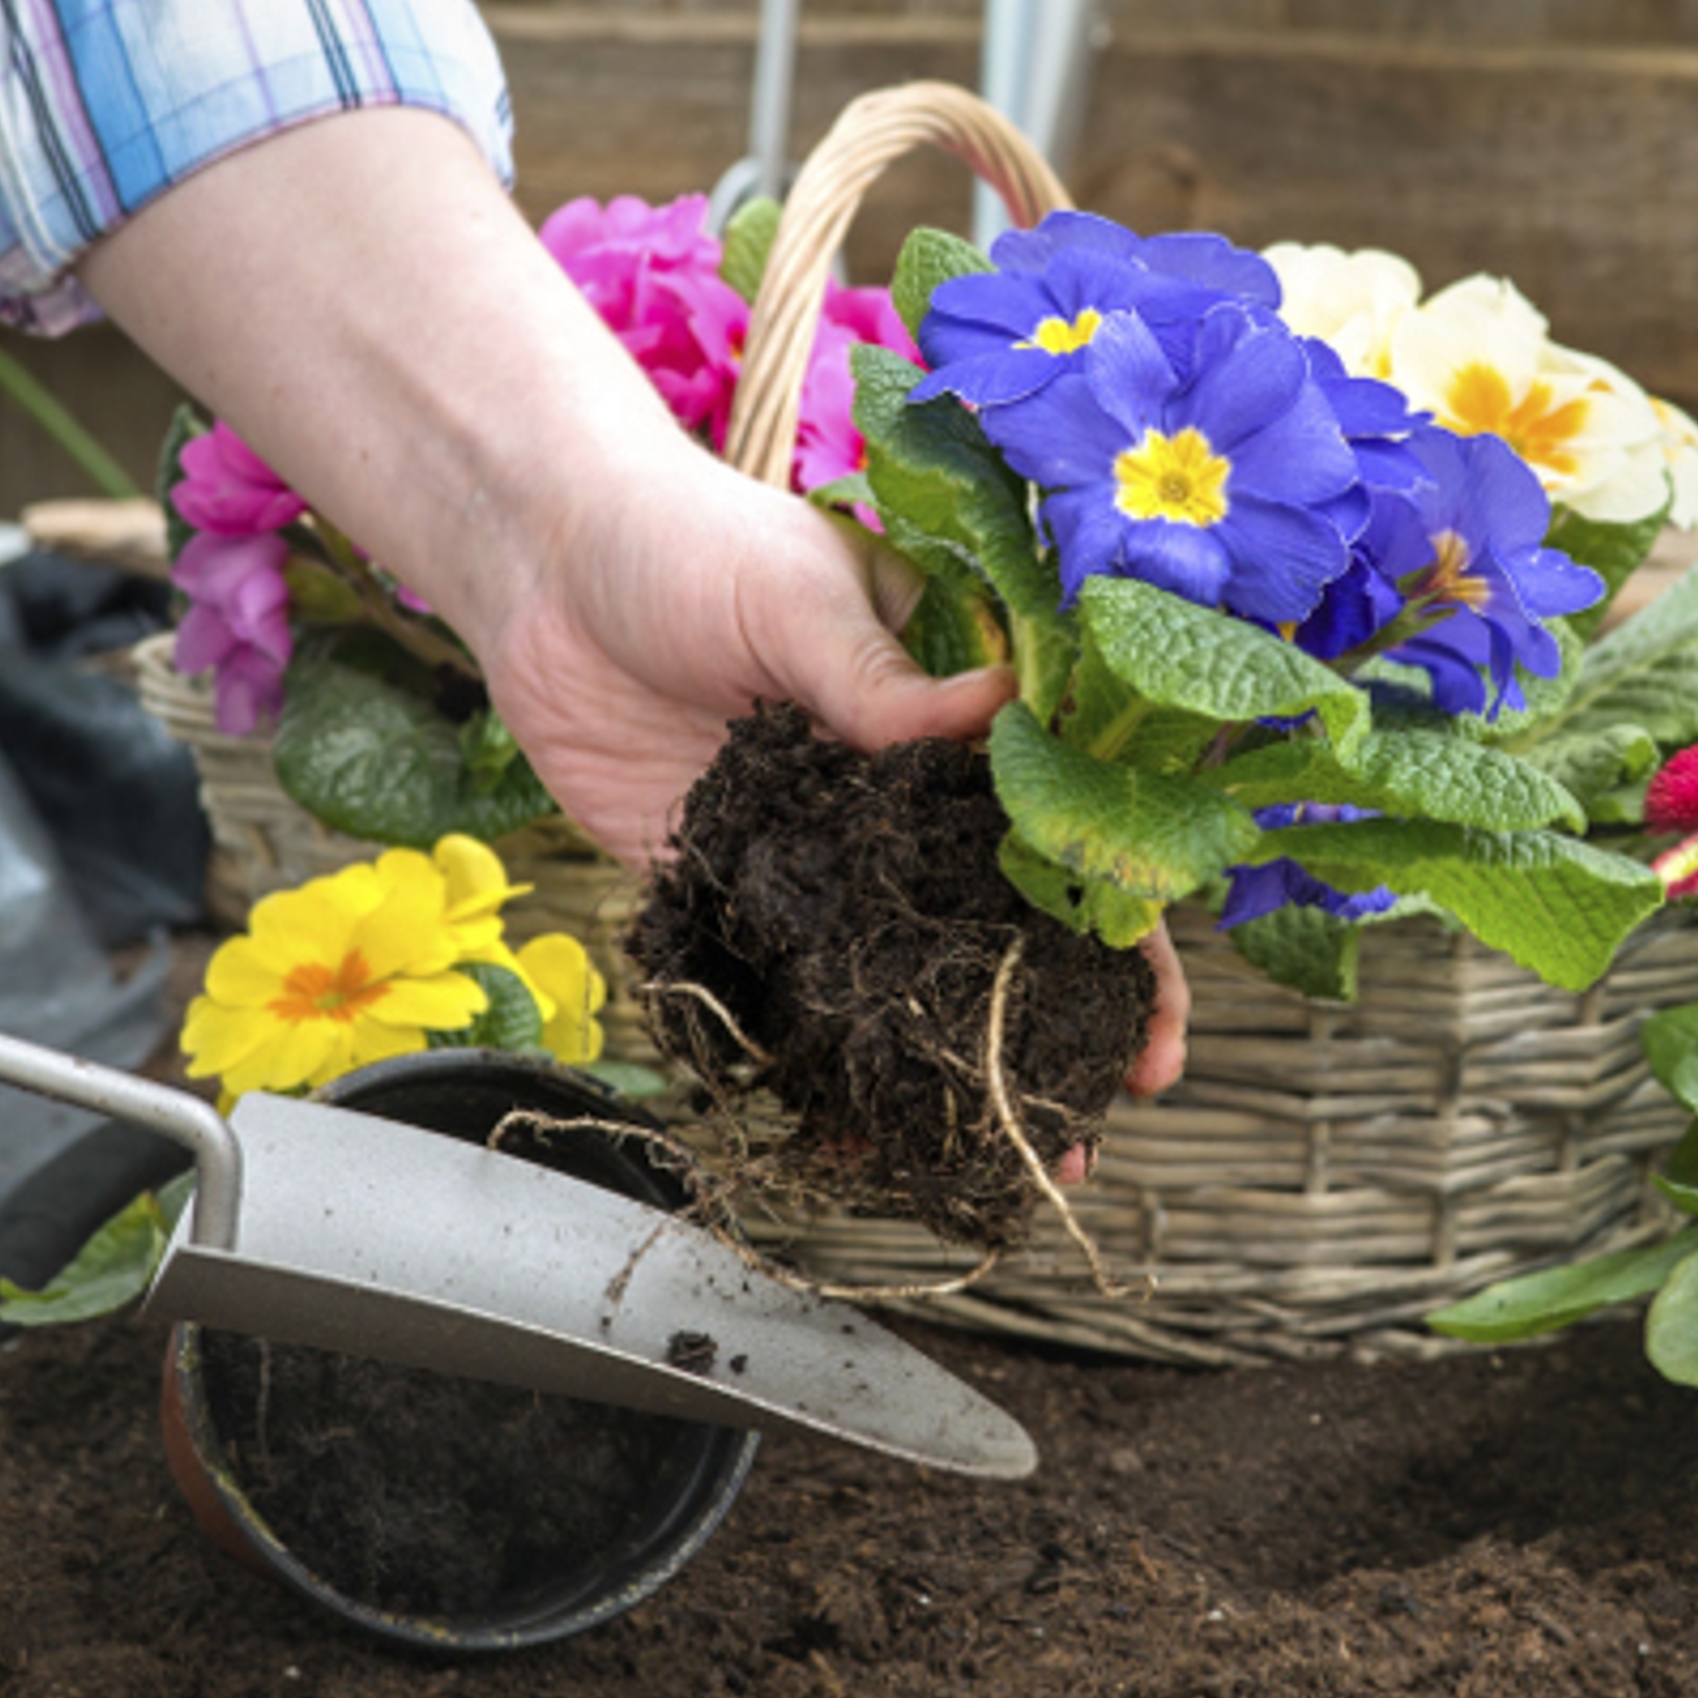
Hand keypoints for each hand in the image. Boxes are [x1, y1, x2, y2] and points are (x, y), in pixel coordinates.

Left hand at [74, 111, 1188, 1103]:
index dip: (1119, 914)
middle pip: (1001, 919)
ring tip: (997, 1157)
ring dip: (949, 1063)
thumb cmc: (690, 540)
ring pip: (903, 974)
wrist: (539, 566)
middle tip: (1103, 1110)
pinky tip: (853, 1140)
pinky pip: (783, 989)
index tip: (1157, 1005)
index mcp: (949, 710)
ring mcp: (819, 850)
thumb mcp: (800, 596)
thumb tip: (1001, 710)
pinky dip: (816, 1063)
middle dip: (1059, 1018)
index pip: (1060, 819)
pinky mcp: (726, 888)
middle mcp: (899, 793)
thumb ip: (884, 680)